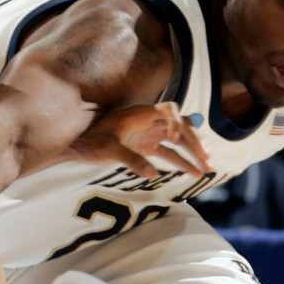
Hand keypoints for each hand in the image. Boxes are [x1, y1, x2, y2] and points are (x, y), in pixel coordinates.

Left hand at [66, 101, 211, 176]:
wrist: (76, 146)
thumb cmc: (89, 142)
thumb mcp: (108, 150)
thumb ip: (130, 160)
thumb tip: (153, 174)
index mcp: (140, 114)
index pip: (169, 110)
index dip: (177, 122)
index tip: (174, 140)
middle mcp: (148, 121)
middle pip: (179, 126)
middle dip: (194, 141)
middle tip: (205, 159)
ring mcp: (148, 134)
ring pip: (178, 140)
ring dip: (193, 152)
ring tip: (207, 168)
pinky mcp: (145, 147)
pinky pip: (169, 153)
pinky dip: (182, 162)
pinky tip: (194, 172)